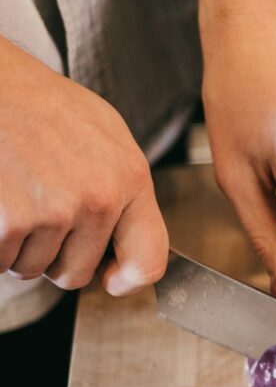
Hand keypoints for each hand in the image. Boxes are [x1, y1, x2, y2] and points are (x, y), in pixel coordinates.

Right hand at [0, 36, 167, 294]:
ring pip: (32, 267)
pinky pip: (0, 259)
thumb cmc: (40, 104)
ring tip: (16, 192)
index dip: (127, 282)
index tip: (111, 280)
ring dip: (17, 245)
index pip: (149, 261)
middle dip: (52, 255)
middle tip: (37, 210)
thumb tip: (128, 254)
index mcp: (130, 178)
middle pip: (75, 273)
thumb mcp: (105, 135)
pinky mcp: (11, 220)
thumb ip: (124, 191)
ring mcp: (54, 210)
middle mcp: (98, 198)